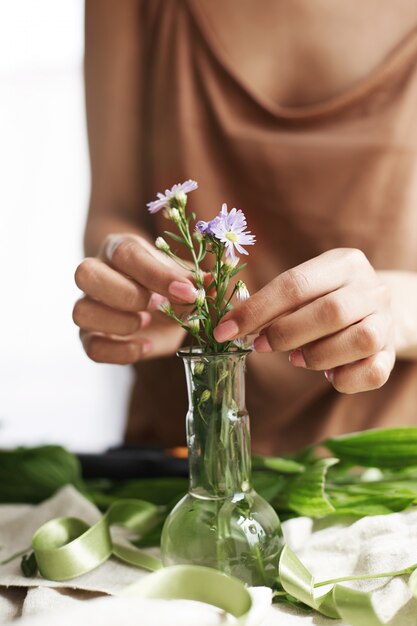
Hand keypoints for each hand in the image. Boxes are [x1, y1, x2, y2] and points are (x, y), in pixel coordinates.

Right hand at [73, 234, 196, 363]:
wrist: (157, 308)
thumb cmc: (169, 286)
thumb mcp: (183, 279)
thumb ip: (195, 280)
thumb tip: (210, 283)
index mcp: (121, 250)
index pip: (126, 253)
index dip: (156, 274)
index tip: (189, 292)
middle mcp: (97, 274)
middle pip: (86, 273)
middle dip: (127, 294)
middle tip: (157, 306)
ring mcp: (89, 306)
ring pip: (80, 311)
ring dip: (119, 322)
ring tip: (146, 323)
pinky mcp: (90, 336)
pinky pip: (91, 347)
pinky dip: (120, 352)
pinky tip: (145, 346)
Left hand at [213, 249, 394, 392]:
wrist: (381, 308)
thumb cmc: (327, 298)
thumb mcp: (305, 287)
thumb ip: (272, 301)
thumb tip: (229, 322)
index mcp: (343, 263)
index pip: (295, 283)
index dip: (255, 310)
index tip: (225, 331)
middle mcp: (371, 288)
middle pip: (330, 312)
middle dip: (286, 333)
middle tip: (260, 346)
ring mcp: (386, 320)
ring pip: (359, 340)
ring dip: (317, 356)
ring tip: (296, 359)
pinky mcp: (392, 352)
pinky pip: (373, 372)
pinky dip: (345, 379)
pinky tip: (329, 375)